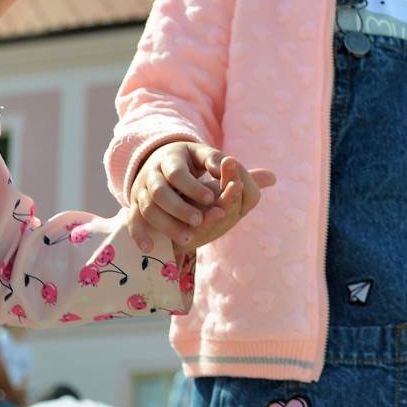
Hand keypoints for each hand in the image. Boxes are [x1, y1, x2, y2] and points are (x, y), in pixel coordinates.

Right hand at [128, 142, 275, 251]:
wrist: (155, 161)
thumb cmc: (189, 162)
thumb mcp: (207, 158)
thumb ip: (235, 170)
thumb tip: (273, 177)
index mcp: (171, 158)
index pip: (178, 173)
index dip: (194, 188)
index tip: (212, 199)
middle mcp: (152, 174)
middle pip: (161, 193)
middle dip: (181, 208)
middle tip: (201, 222)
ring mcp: (140, 190)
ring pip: (148, 209)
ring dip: (166, 224)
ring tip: (188, 240)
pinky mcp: (134, 204)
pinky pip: (133, 219)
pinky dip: (138, 233)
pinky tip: (148, 248)